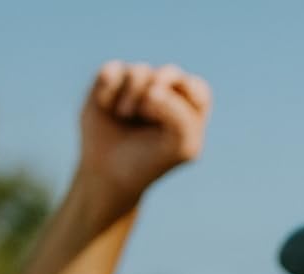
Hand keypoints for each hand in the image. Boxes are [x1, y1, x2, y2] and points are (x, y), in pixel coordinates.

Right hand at [76, 61, 211, 213]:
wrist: (108, 172)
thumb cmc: (149, 162)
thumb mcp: (179, 148)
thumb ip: (181, 119)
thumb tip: (154, 90)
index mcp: (189, 107)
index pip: (197, 88)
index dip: (184, 99)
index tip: (174, 120)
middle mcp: (165, 90)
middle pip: (170, 73)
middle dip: (158, 90)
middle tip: (145, 112)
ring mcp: (137, 83)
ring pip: (140, 71)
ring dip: (132, 95)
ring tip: (124, 115)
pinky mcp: (111, 80)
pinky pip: (113, 70)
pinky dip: (110, 88)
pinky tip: (106, 105)